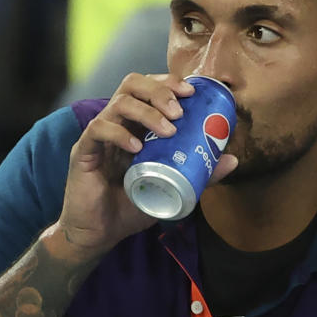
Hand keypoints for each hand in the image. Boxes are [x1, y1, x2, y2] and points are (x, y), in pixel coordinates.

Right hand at [57, 72, 237, 255]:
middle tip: (180, 111)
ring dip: (147, 112)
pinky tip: (136, 147)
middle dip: (160, 90)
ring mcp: (99, 136)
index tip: (192, 94)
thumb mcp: (171, 188)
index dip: (169, 83)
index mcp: (135, 125)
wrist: (99, 233)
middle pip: (133, 84)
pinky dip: (119, 133)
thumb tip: (232, 159)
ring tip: (168, 130)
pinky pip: (98, 129)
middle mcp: (116, 123)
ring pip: (119, 103)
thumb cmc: (131, 207)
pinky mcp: (83, 151)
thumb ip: (199, 174)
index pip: (149, 88)